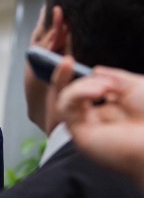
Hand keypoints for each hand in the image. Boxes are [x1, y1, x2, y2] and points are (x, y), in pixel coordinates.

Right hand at [56, 64, 143, 188]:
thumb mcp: (137, 86)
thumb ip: (115, 77)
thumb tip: (95, 71)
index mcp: (114, 112)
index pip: (87, 93)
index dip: (78, 78)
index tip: (70, 61)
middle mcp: (98, 121)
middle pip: (68, 96)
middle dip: (62, 78)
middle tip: (67, 61)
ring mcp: (88, 129)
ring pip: (65, 100)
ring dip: (81, 86)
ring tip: (105, 87)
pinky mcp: (80, 136)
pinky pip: (67, 109)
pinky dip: (78, 94)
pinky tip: (98, 92)